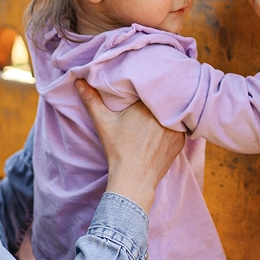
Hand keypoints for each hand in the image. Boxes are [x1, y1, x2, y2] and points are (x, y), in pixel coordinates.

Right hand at [77, 79, 182, 212]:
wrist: (134, 179)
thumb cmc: (118, 150)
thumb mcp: (103, 122)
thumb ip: (91, 100)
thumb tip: (78, 80)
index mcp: (148, 105)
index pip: (152, 86)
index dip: (147, 85)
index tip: (141, 87)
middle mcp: (166, 115)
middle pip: (164, 99)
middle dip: (158, 98)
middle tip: (149, 98)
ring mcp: (177, 129)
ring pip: (173, 112)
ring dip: (167, 111)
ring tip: (157, 112)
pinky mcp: (181, 141)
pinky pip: (179, 126)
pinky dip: (172, 126)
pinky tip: (163, 128)